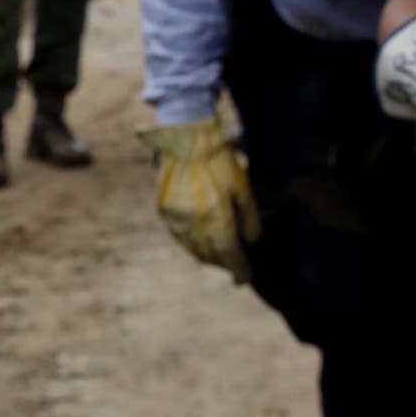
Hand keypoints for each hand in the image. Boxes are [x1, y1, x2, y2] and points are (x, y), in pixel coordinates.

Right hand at [138, 120, 257, 283]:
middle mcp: (194, 224)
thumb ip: (250, 218)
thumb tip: (252, 241)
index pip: (230, 256)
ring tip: (217, 256)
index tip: (246, 278)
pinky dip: (190, 243)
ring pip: (192, 249)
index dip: (239, 270)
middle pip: (210, 256)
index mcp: (217, 219)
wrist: (186, 138)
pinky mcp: (163, 210)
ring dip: (206, 256)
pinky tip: (197, 241)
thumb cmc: (220, 161)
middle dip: (223, 263)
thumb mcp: (243, 187)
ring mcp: (175, 218)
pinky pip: (178, 236)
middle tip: (233, 265)